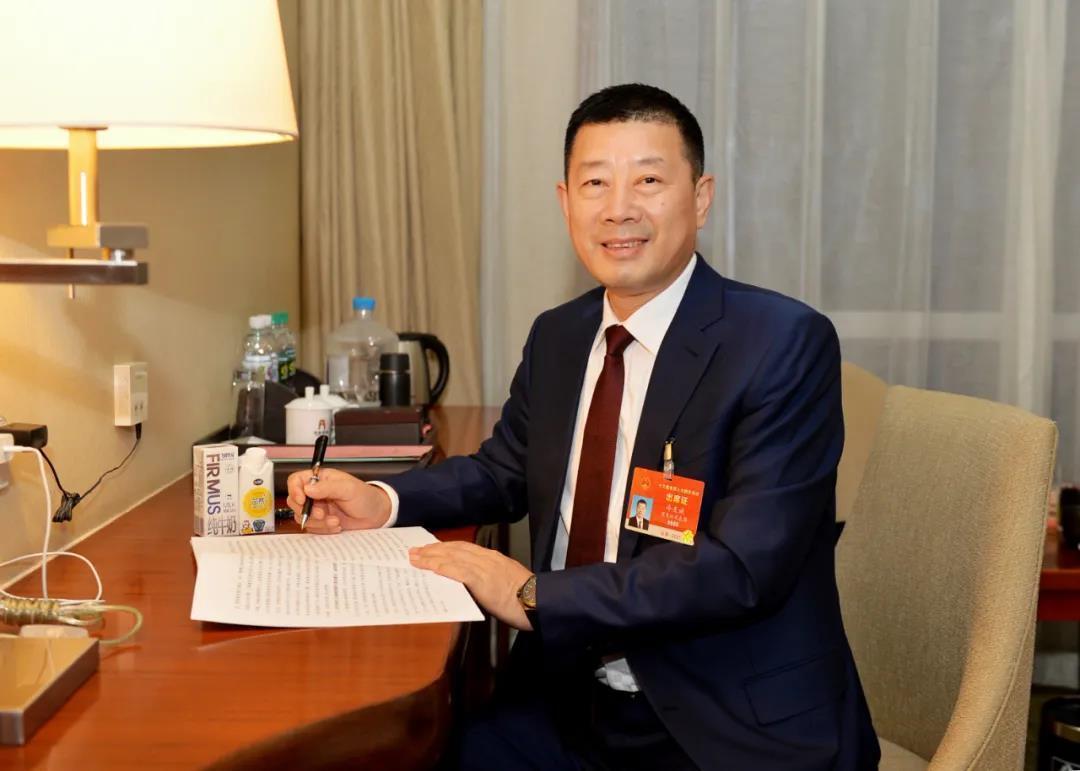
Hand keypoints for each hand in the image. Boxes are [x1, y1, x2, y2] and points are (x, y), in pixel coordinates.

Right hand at [286, 468, 391, 532]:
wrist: (375, 515)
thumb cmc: (365, 497)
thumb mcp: (348, 488)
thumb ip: (328, 487)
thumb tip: (307, 488)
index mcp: (320, 479)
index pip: (296, 480)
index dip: (294, 490)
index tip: (302, 500)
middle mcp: (315, 493)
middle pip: (294, 501)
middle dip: (307, 510)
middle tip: (322, 513)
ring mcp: (317, 508)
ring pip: (301, 517)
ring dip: (317, 522)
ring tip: (336, 520)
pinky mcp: (320, 522)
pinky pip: (312, 528)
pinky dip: (323, 529)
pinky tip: (337, 526)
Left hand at [409, 542, 533, 630]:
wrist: (538, 602)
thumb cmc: (526, 598)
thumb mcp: (507, 583)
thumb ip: (489, 580)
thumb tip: (473, 585)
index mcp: (494, 558)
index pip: (464, 548)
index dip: (446, 548)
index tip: (432, 549)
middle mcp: (487, 558)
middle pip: (454, 549)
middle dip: (433, 550)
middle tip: (415, 551)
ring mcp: (484, 567)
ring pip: (452, 557)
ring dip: (431, 557)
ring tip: (415, 558)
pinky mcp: (481, 579)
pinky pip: (455, 570)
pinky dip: (440, 567)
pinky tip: (428, 567)